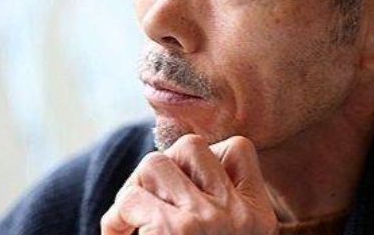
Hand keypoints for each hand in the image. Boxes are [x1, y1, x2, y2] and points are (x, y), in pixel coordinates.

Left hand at [100, 134, 277, 234]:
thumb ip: (223, 208)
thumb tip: (178, 167)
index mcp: (259, 217)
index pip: (238, 148)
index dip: (206, 158)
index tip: (188, 188)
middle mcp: (239, 214)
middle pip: (191, 147)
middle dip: (162, 168)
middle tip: (147, 200)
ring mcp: (208, 220)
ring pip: (156, 163)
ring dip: (135, 189)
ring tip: (129, 218)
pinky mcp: (175, 230)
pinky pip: (130, 198)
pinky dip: (115, 217)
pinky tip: (118, 234)